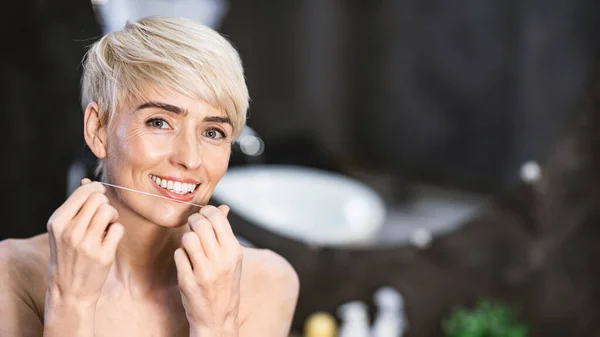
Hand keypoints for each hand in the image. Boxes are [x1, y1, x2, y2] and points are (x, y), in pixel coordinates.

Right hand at [46, 178, 123, 304]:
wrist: (69, 290)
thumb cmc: (68, 254)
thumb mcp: (62, 230)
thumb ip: (75, 206)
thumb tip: (88, 181)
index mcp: (57, 221)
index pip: (84, 192)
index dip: (96, 190)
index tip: (99, 196)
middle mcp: (70, 232)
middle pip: (99, 199)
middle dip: (104, 204)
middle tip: (102, 216)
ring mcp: (86, 244)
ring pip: (109, 211)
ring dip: (112, 216)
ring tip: (106, 226)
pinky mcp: (103, 255)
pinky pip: (118, 228)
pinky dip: (117, 231)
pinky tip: (109, 240)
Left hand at [174, 205, 242, 335]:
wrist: (218, 317)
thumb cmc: (225, 284)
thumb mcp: (232, 258)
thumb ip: (225, 232)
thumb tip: (223, 208)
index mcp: (234, 251)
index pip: (217, 217)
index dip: (206, 212)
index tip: (202, 216)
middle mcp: (221, 260)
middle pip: (200, 224)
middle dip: (192, 221)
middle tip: (192, 227)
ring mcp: (205, 272)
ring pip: (187, 238)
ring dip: (185, 238)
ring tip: (189, 245)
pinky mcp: (189, 282)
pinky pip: (178, 255)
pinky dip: (180, 255)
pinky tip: (186, 262)